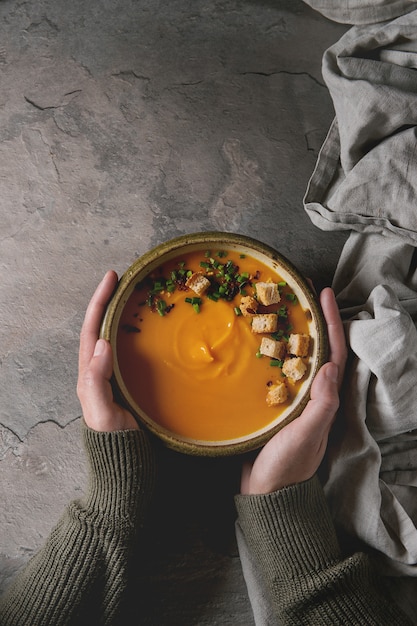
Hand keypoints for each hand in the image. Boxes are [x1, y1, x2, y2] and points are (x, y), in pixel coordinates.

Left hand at [77, 270, 138, 431]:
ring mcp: (112, 375)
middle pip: (100, 326)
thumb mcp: (102, 413)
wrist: (125, 461)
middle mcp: (97, 370)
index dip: (99, 302)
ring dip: (120, 314)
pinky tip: (146, 328)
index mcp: (89, 374)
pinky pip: (128, 349)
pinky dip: (134, 332)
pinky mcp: (127, 381)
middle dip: (108, 301)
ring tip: (133, 295)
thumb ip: (97, 382)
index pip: (91, 329)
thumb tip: (102, 344)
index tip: (111, 278)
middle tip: (122, 279)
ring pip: (114, 336)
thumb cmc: (114, 439)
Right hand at [240, 287, 346, 494]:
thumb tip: (330, 366)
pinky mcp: (277, 403)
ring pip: (299, 356)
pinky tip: (263, 340)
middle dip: (315, 319)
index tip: (323, 294)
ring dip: (295, 330)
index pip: (334, 353)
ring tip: (284, 306)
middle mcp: (314, 394)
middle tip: (303, 292)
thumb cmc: (287, 465)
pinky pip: (280, 369)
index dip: (331, 322)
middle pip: (319, 348)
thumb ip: (322, 404)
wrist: (266, 490)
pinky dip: (275, 350)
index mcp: (326, 399)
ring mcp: (296, 398)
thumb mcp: (306, 435)